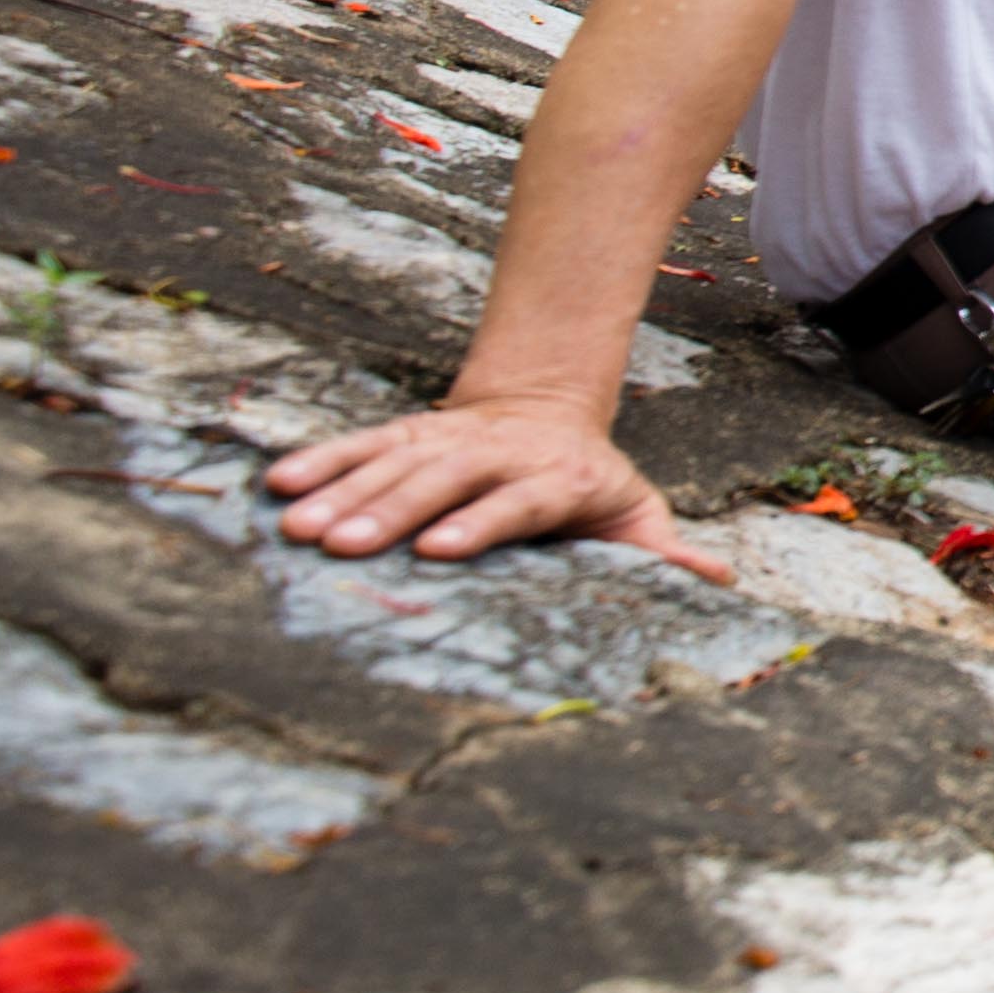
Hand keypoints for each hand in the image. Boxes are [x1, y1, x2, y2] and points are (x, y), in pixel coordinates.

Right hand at [263, 400, 730, 581]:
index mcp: (556, 481)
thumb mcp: (635, 516)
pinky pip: (361, 443)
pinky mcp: (410, 432)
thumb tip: (714, 580)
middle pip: (442, 481)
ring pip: (394, 461)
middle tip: (343, 545)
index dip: (480, 522)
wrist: (550, 412)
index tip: (441, 548)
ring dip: (344, 492)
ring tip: (299, 527)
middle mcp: (498, 455)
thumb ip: (663, 552)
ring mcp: (448, 439)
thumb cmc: (591, 488)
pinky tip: (279, 483)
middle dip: (392, 511)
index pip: (516, 502)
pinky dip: (322, 460)